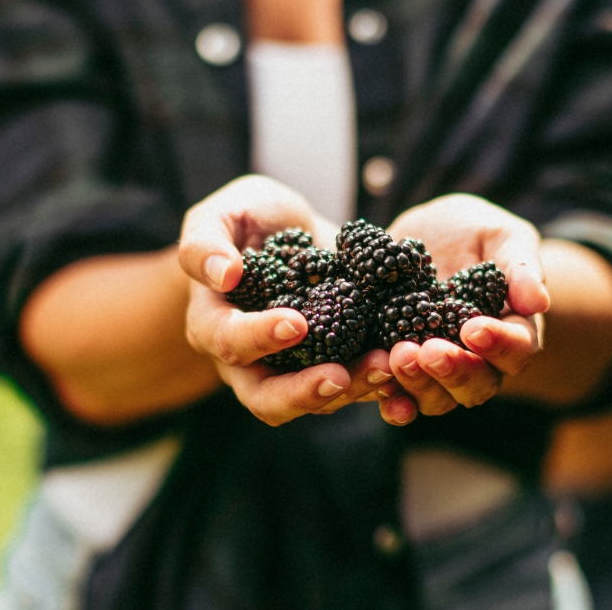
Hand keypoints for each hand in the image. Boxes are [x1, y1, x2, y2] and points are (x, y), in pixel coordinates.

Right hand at [179, 175, 397, 424]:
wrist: (294, 230)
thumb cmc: (249, 219)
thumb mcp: (222, 213)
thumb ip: (206, 240)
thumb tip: (223, 274)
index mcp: (214, 324)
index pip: (229, 343)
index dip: (258, 338)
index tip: (296, 324)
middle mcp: (251, 360)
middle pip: (267, 398)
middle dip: (304, 392)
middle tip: (340, 378)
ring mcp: (295, 369)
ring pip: (317, 399)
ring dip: (353, 387)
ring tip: (386, 365)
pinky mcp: (337, 364)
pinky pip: (357, 386)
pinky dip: (381, 381)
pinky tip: (405, 362)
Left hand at [379, 194, 549, 423]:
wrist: (418, 237)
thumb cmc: (469, 232)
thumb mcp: (498, 234)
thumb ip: (520, 263)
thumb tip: (538, 301)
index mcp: (511, 330)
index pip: (519, 349)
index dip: (500, 345)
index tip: (473, 328)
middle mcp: (477, 360)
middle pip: (478, 385)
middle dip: (454, 371)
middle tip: (431, 350)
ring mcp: (437, 372)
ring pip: (437, 398)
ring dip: (418, 384)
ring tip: (396, 357)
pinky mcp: (399, 371)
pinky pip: (397, 397)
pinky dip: (388, 398)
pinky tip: (375, 385)